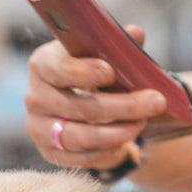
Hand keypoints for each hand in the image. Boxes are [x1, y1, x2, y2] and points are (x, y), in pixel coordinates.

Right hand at [25, 25, 166, 168]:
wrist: (86, 109)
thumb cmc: (97, 76)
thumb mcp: (107, 58)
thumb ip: (119, 47)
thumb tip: (136, 33)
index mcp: (44, 64)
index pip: (56, 68)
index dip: (82, 71)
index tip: (110, 72)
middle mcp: (35, 97)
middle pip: (78, 106)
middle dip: (122, 106)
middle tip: (155, 101)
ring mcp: (39, 128)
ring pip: (80, 136)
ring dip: (118, 132)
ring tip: (143, 123)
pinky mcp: (50, 153)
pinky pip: (81, 158)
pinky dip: (107, 151)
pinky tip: (127, 142)